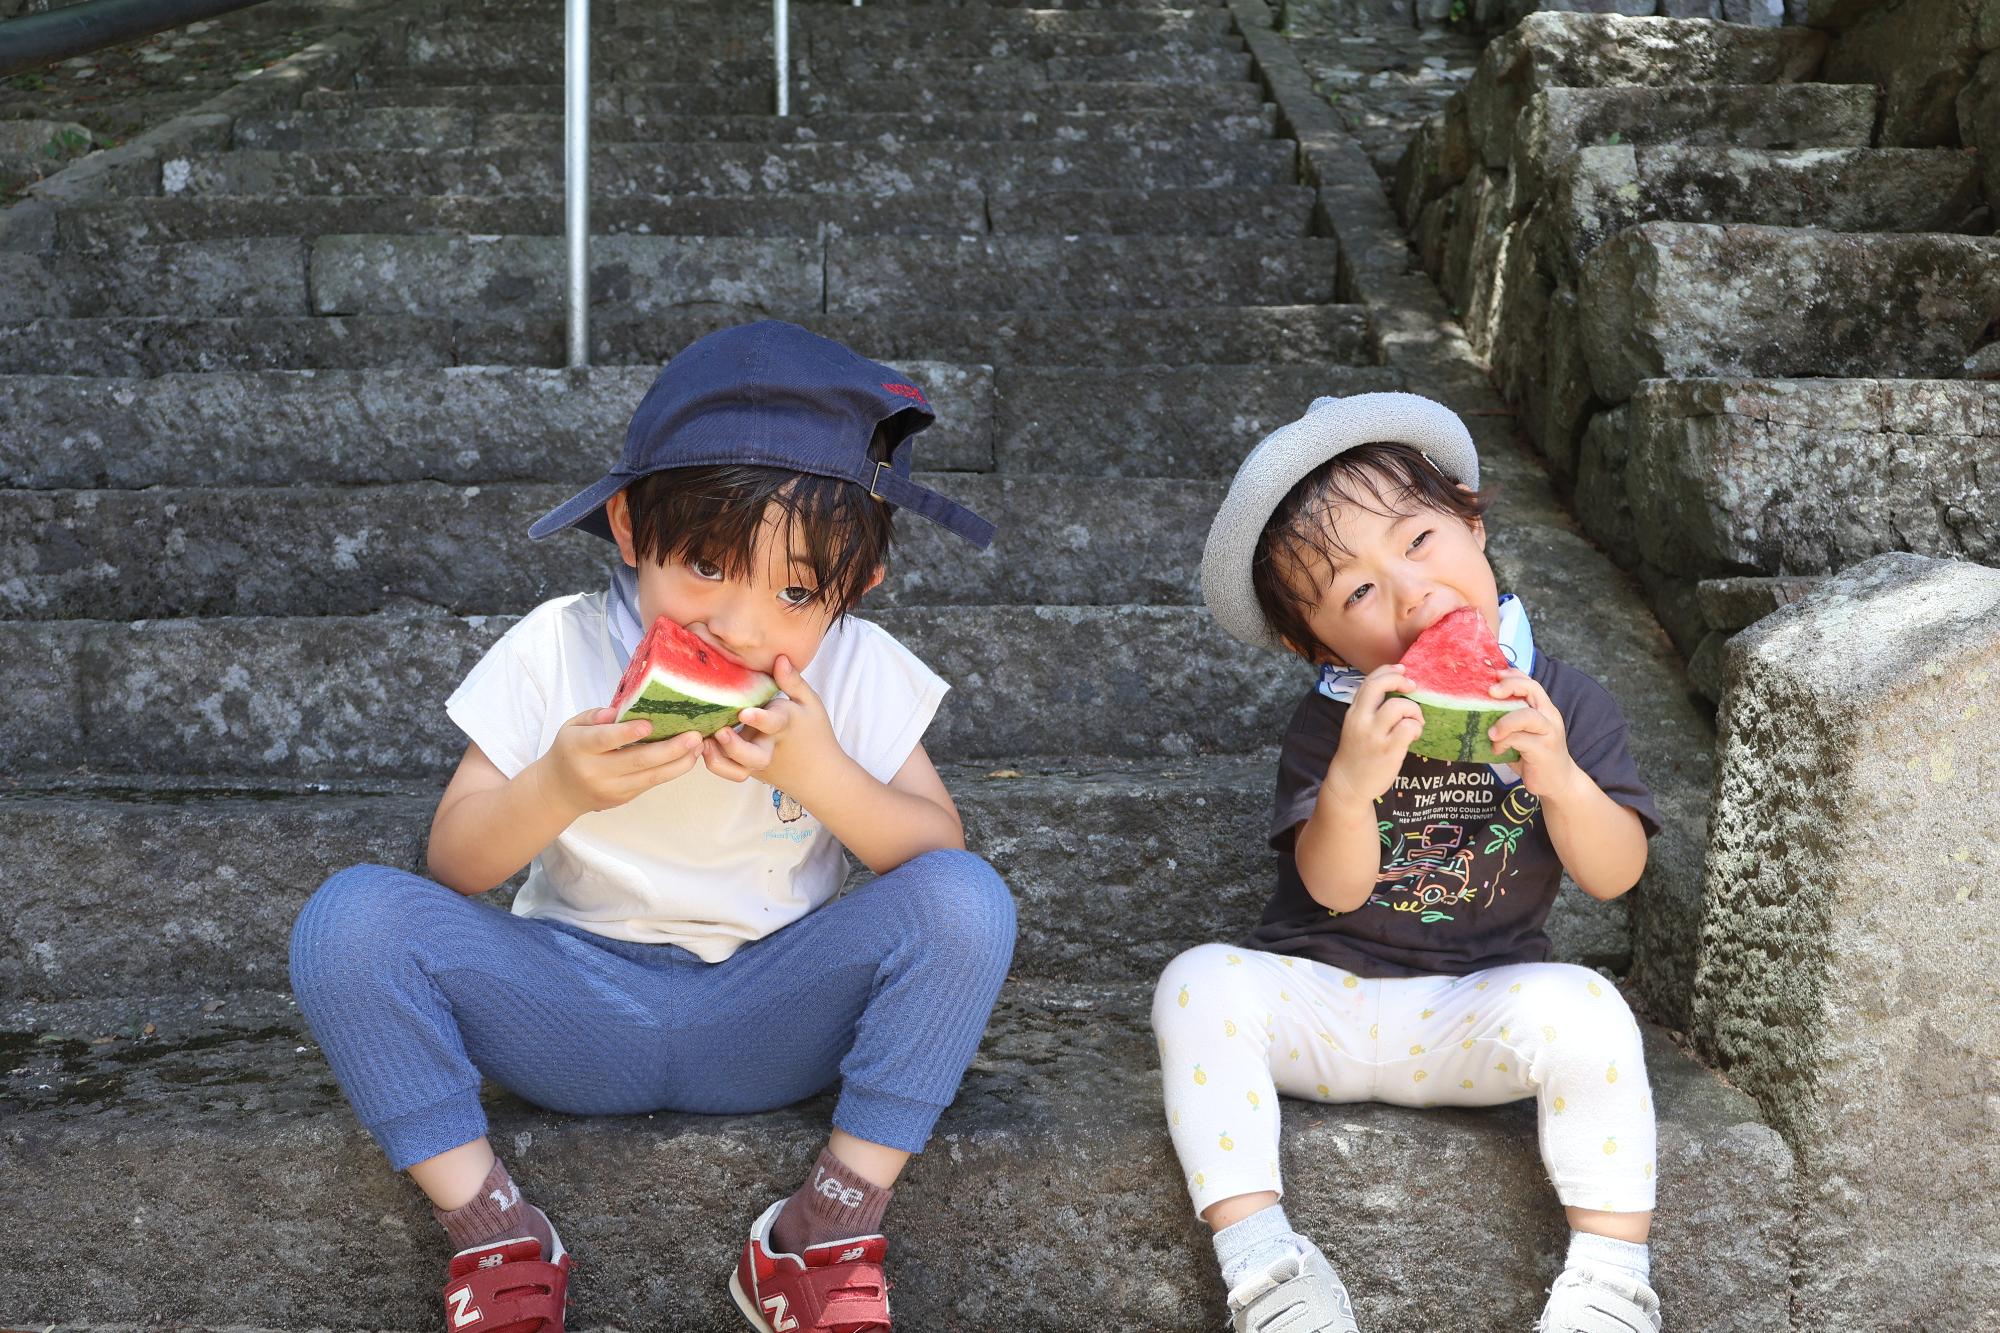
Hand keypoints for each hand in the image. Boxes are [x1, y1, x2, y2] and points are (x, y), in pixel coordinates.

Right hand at [530, 706, 703, 816]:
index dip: (626, 733)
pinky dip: (672, 770)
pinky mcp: (625, 798)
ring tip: (699, 746)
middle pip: (636, 761)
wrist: (559, 792)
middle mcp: (595, 771)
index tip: (649, 725)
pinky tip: (688, 756)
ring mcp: (612, 789)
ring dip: (679, 762)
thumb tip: (618, 711)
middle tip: (694, 736)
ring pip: (650, 777)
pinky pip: (651, 783)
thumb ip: (594, 716)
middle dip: (669, 749)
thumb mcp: (572, 726)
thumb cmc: (570, 750)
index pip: (603, 740)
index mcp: (579, 748)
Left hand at [703, 655, 839, 794]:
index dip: (760, 719)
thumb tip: (780, 658)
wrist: (819, 773)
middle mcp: (769, 746)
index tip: (744, 713)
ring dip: (718, 760)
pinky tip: (702, 744)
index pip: (774, 723)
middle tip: (720, 733)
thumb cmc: (814, 731)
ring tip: (702, 742)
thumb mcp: (810, 703)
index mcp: (785, 725)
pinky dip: (715, 762)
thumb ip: (792, 682)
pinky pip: (729, 770)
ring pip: (737, 770)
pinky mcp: (747, 769)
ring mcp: (757, 762)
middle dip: (735, 748)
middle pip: (755, 757)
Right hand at [1324, 661, 1423, 808]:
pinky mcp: (1389, 750)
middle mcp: (1362, 720)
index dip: (1388, 671)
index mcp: (1354, 712)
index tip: (1402, 670)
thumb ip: (1370, 709)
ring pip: (1399, 706)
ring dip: (1414, 710)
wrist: (1349, 784)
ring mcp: (1375, 736)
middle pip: (1380, 686)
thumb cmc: (1358, 754)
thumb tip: (1397, 690)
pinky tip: (1414, 735)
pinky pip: (1409, 727)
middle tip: (1412, 687)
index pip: (1370, 681)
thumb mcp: (1356, 726)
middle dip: (1400, 680)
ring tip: (1415, 722)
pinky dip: (1416, 727)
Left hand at [1486, 668, 1582, 798]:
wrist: (1558, 782)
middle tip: (1490, 692)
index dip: (1513, 675)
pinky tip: (1496, 750)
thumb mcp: (1522, 733)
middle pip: (1532, 689)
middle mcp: (1549, 716)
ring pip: (1526, 715)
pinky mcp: (1544, 750)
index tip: (1494, 674)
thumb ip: (1510, 719)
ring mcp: (1549, 732)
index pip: (1531, 683)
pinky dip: (1503, 743)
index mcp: (1544, 709)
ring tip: (1491, 733)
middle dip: (1510, 686)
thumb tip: (1479, 707)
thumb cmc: (1534, 756)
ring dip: (1504, 722)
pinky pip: (1519, 739)